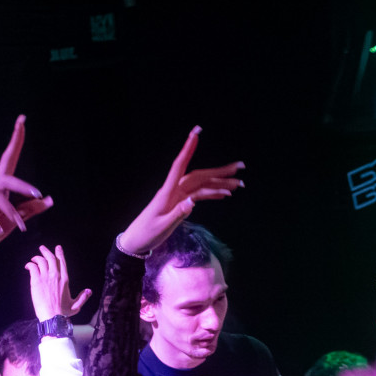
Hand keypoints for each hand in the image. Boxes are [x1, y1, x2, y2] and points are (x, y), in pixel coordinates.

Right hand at [0, 116, 52, 270]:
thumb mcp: (8, 227)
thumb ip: (26, 212)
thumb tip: (48, 199)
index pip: (7, 162)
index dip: (15, 142)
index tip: (22, 120)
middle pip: (6, 178)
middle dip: (24, 187)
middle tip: (38, 196)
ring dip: (9, 211)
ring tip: (15, 228)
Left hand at [26, 245, 91, 321]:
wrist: (52, 317)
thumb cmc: (63, 313)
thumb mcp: (76, 306)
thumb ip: (82, 297)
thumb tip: (89, 291)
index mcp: (65, 279)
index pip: (62, 262)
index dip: (59, 253)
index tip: (57, 248)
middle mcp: (56, 276)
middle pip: (50, 258)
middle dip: (46, 251)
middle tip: (42, 248)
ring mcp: (45, 277)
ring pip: (41, 261)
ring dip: (36, 258)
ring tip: (33, 259)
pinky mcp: (36, 281)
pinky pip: (32, 267)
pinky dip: (30, 264)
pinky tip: (28, 266)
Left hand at [117, 127, 243, 256]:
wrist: (137, 241)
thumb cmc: (147, 233)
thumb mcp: (162, 226)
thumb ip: (178, 214)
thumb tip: (193, 202)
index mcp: (167, 193)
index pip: (179, 166)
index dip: (188, 149)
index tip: (196, 134)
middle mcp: (174, 190)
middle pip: (199, 176)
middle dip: (219, 171)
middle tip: (238, 167)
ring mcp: (177, 196)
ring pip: (201, 185)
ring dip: (219, 183)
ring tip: (237, 184)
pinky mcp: (179, 203)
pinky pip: (198, 195)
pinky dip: (211, 193)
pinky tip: (224, 194)